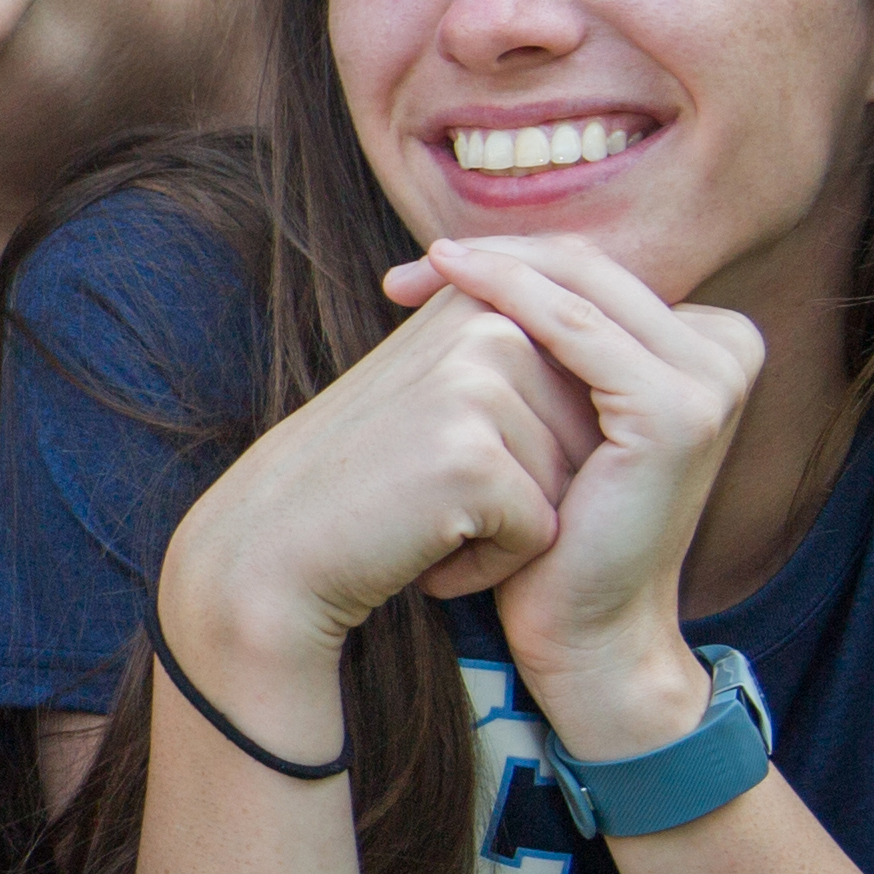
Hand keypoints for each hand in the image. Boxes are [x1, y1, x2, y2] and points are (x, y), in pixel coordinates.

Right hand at [157, 281, 596, 700]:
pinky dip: (491, 565)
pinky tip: (427, 553)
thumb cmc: (363, 484)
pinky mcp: (473, 458)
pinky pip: (540, 532)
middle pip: (585, 438)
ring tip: (427, 519)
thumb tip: (603, 357)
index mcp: (481, 307)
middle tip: (433, 494)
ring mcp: (477, 388)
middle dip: (527, 490)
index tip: (444, 459)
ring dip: (508, 528)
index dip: (528, 455)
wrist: (270, 552)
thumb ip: (507, 355)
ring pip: (569, 485)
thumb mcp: (436, 395)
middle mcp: (485, 331)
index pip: (582, 393)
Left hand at [394, 236, 762, 748]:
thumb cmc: (554, 523)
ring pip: (581, 283)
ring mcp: (714, 378)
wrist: (586, 629)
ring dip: (491, 267)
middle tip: (406, 272)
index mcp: (710, 342)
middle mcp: (729, 349)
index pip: (598, 270)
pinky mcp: (680, 411)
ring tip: (414, 275)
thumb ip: (543, 337)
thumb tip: (460, 253)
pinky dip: (509, 297)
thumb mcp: (554, 414)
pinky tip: (449, 288)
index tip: (420, 275)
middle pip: (590, 266)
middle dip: (493, 256)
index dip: (510, 258)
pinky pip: (577, 329)